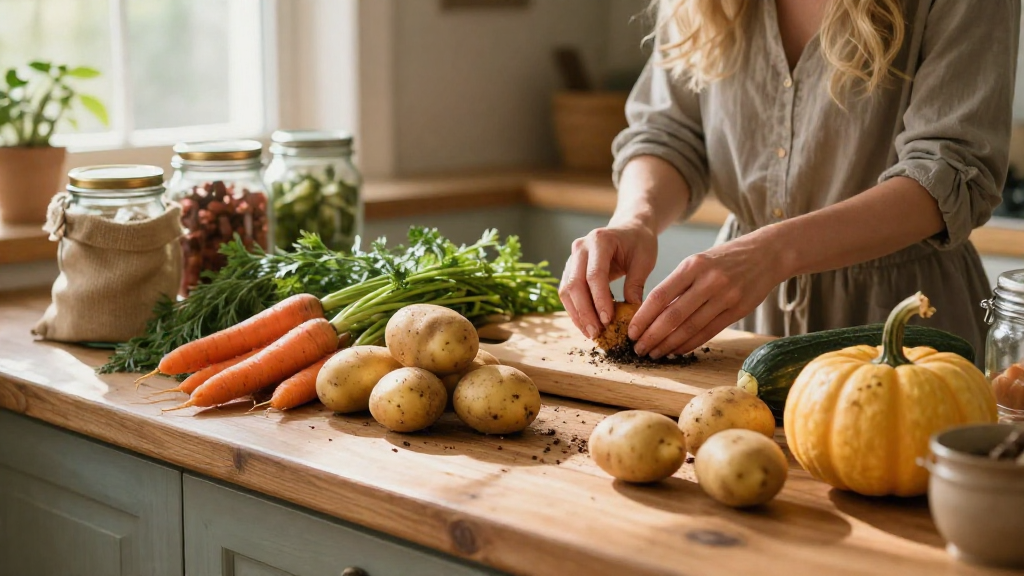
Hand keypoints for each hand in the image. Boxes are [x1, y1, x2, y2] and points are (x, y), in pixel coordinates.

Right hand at [558, 221, 657, 338]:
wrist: (629, 229)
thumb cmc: (639, 242)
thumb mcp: (645, 259)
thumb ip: (637, 283)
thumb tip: (631, 312)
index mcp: (600, 240)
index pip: (595, 275)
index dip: (599, 300)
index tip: (608, 320)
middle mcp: (580, 247)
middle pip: (575, 284)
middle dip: (584, 311)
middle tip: (596, 333)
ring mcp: (572, 257)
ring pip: (566, 290)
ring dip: (577, 314)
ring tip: (590, 333)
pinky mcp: (570, 269)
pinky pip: (567, 292)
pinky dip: (575, 310)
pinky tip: (586, 324)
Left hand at [627, 232, 785, 357]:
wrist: (767, 254)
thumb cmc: (724, 259)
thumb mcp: (698, 261)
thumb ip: (678, 285)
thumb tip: (651, 314)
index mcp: (693, 265)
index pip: (660, 295)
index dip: (643, 317)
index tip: (631, 331)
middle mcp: (709, 281)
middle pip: (673, 316)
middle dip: (652, 336)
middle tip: (638, 348)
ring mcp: (726, 297)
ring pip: (690, 328)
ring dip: (669, 344)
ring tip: (654, 353)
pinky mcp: (738, 311)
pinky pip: (708, 332)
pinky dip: (689, 344)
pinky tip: (676, 350)